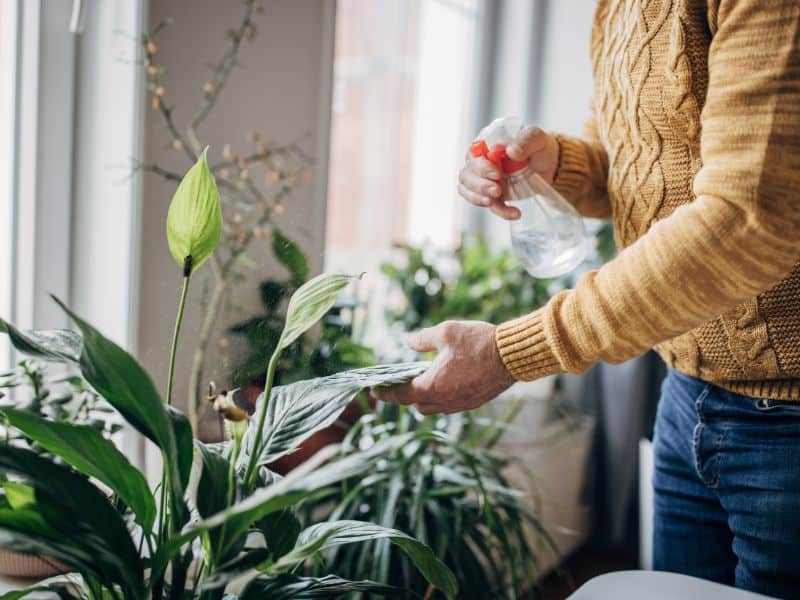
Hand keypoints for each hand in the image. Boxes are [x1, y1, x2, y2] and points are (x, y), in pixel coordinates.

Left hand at [372, 320, 514, 414]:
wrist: (512, 355)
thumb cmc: (478, 342)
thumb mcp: (445, 332)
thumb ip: (422, 339)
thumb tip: (406, 340)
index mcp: (433, 385)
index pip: (401, 395)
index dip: (385, 393)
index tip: (374, 391)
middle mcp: (445, 401)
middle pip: (417, 405)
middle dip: (406, 396)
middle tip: (400, 381)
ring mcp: (462, 404)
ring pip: (434, 408)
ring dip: (425, 398)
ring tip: (423, 380)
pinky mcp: (475, 403)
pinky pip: (451, 405)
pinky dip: (443, 397)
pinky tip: (446, 381)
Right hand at [457, 124, 558, 220]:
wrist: (549, 165)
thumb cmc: (538, 147)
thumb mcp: (536, 139)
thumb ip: (524, 142)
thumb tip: (511, 150)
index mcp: (488, 148)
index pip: (472, 156)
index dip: (479, 167)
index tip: (496, 174)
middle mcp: (482, 165)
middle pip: (466, 176)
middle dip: (479, 186)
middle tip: (498, 190)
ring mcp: (485, 182)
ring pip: (469, 192)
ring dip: (480, 199)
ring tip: (497, 201)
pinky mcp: (494, 196)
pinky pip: (489, 206)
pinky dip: (500, 212)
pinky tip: (515, 213)